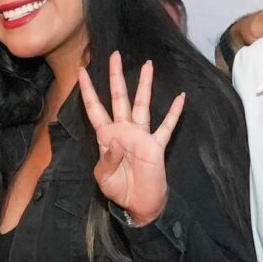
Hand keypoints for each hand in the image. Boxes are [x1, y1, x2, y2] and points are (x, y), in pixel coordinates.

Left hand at [78, 53, 185, 228]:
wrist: (139, 205)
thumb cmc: (119, 191)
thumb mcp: (104, 177)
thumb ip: (107, 158)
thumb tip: (116, 141)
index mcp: (106, 137)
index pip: (95, 108)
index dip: (88, 90)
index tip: (81, 70)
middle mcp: (123, 131)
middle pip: (119, 98)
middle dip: (115, 77)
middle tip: (114, 55)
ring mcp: (141, 136)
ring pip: (142, 105)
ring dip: (144, 85)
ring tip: (148, 65)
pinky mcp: (156, 145)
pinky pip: (166, 127)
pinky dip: (174, 113)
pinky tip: (180, 98)